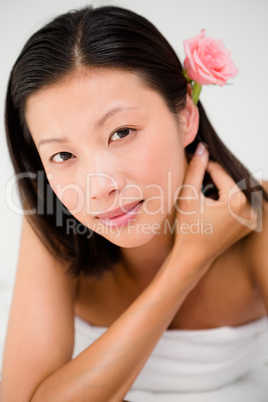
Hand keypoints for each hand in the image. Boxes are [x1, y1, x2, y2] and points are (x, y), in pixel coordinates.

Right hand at [173, 142, 255, 277]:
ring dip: (224, 185)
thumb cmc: (188, 229)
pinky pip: (242, 202)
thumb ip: (196, 169)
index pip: (221, 172)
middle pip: (232, 180)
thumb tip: (202, 148)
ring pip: (237, 190)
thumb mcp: (188, 196)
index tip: (195, 161)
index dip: (206, 165)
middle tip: (200, 174)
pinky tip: (215, 202)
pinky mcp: (252, 223)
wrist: (193, 256)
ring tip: (206, 190)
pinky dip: (230, 197)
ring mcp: (254, 218)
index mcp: (237, 201)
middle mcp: (251, 209)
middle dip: (215, 176)